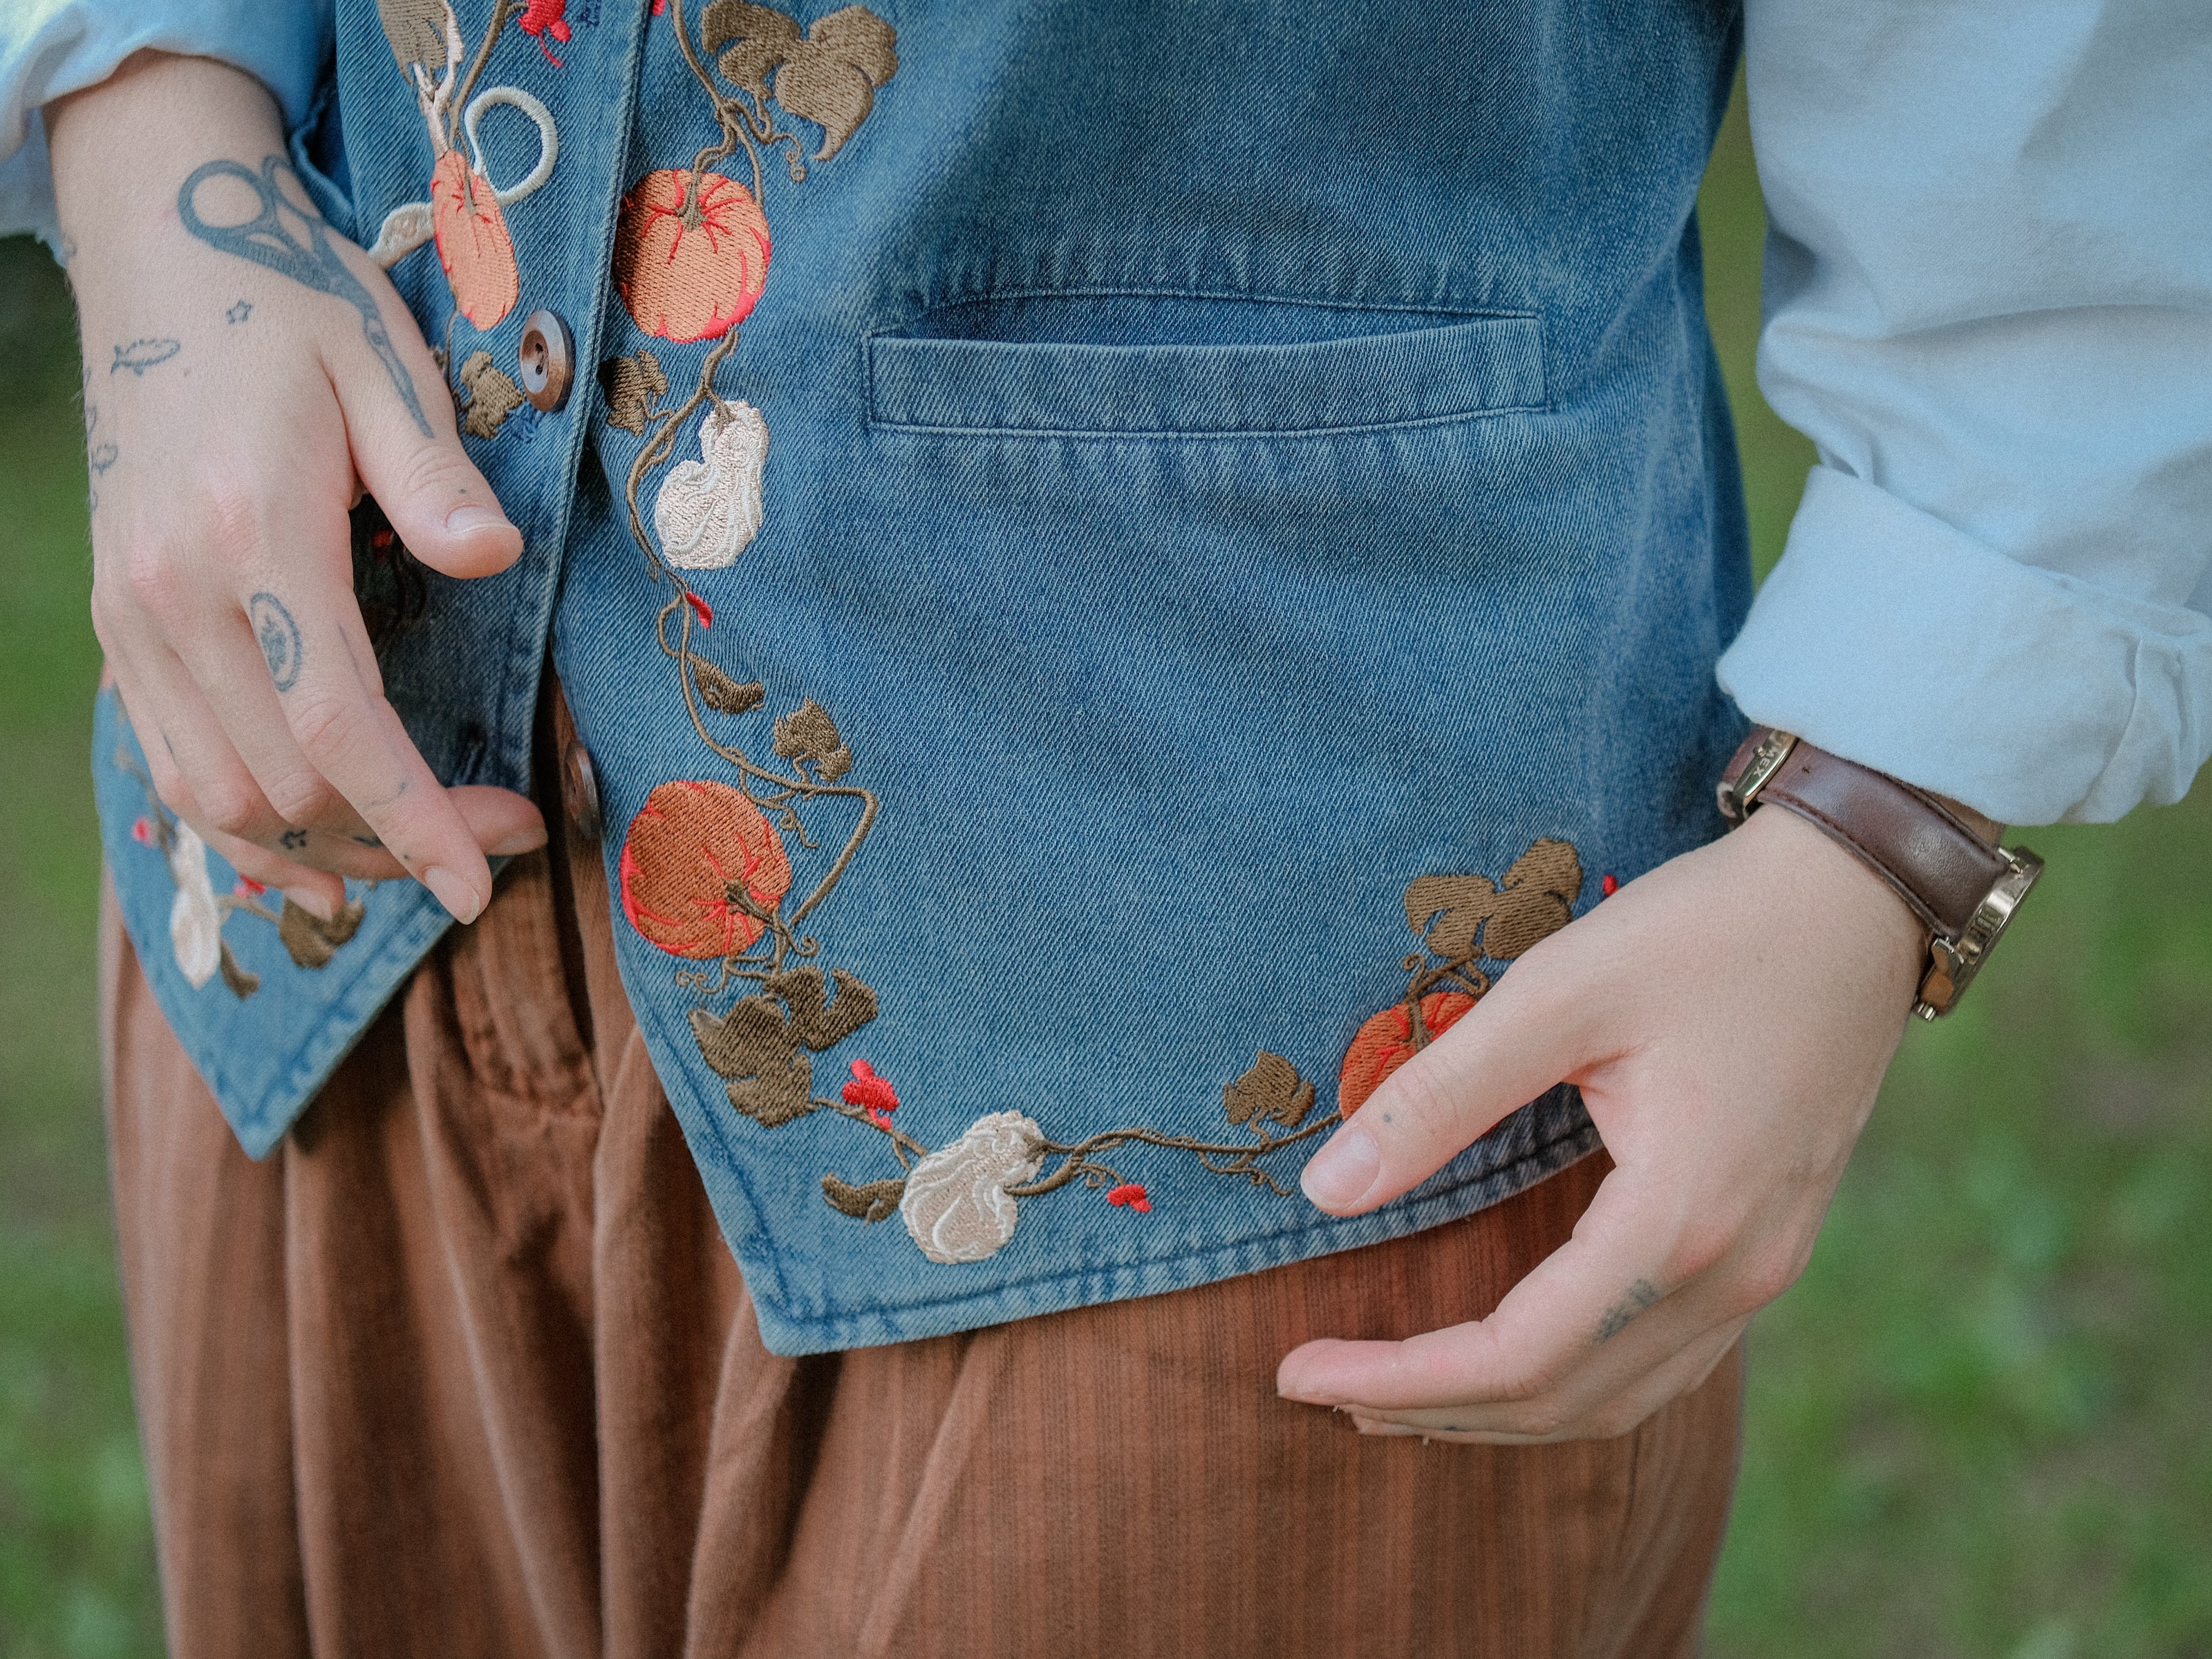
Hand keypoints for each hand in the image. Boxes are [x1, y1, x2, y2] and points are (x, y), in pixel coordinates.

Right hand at [50, 53, 542, 923]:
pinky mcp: (121, 622)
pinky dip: (245, 827)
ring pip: (216, 798)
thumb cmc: (293, 304)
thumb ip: (434, 474)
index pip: (334, 726)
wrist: (163, 254)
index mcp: (251, 531)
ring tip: (426, 857)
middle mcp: (171, 592)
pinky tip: (317, 858)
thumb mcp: (384, 363)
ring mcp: (132, 614)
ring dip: (324, 850)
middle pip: (282, 785)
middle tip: (507, 833)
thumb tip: (495, 559)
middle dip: (398, 838)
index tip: (486, 880)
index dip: (413, 820)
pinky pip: (171, 765)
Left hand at [1276, 804, 1925, 1441]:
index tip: (1296, 1368)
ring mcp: (1766, 1267)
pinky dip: (1571, 1380)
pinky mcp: (1771, 1244)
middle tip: (1321, 1386)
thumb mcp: (1559, 992)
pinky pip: (1662, 1358)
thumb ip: (1438, 1098)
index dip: (1401, 1378)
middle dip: (1435, 1410)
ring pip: (1620, 1399)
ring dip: (1502, 1412)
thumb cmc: (1709, 930)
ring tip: (1394, 1392)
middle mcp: (1736, 1272)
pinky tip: (1507, 1353)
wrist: (1858, 897)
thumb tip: (1324, 1191)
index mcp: (1680, 1221)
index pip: (1519, 1355)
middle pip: (1567, 1401)